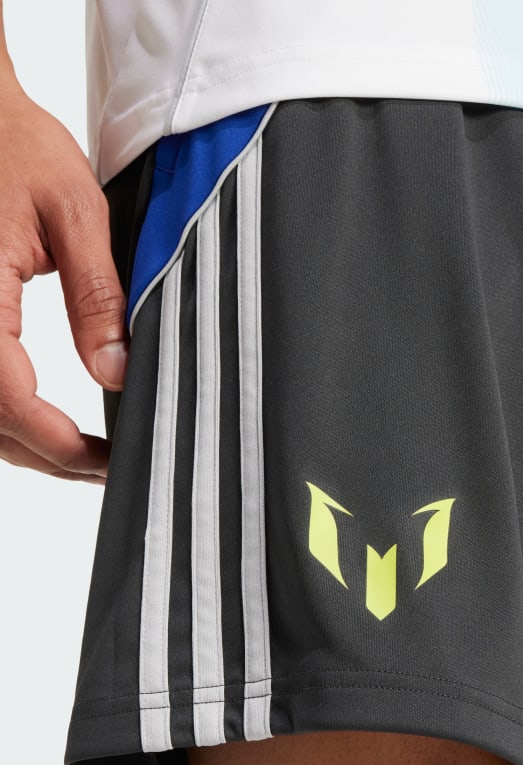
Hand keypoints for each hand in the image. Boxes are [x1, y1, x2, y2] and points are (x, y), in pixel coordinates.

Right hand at [0, 84, 126, 483]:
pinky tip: (42, 419)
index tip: (108, 461)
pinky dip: (4, 412)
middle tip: (106, 467)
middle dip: (47, 456)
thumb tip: (116, 370)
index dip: (60, 446)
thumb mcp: (75, 213)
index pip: (9, 401)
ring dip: (23, 443)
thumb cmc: (14, 143)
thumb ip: (98, 297)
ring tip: (82, 454)